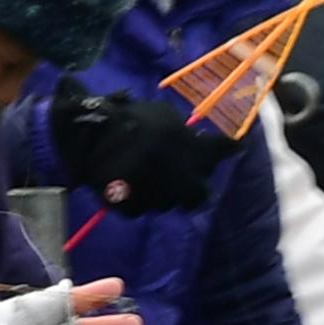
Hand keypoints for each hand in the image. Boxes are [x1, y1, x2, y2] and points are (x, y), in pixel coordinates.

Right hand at [49, 78, 243, 214]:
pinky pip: (141, 208)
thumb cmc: (125, 117)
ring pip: (169, 202)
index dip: (230, 148)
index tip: (236, 146)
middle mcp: (183, 177)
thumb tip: (193, 139)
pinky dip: (136, 198)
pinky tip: (125, 182)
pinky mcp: (135, 209)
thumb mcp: (161, 115)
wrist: (86, 135)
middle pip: (200, 193)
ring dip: (163, 192)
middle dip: (193, 186)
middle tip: (182, 177)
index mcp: (191, 150)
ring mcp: (159, 196)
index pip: (223, 149)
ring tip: (143, 174)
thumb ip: (181, 132)